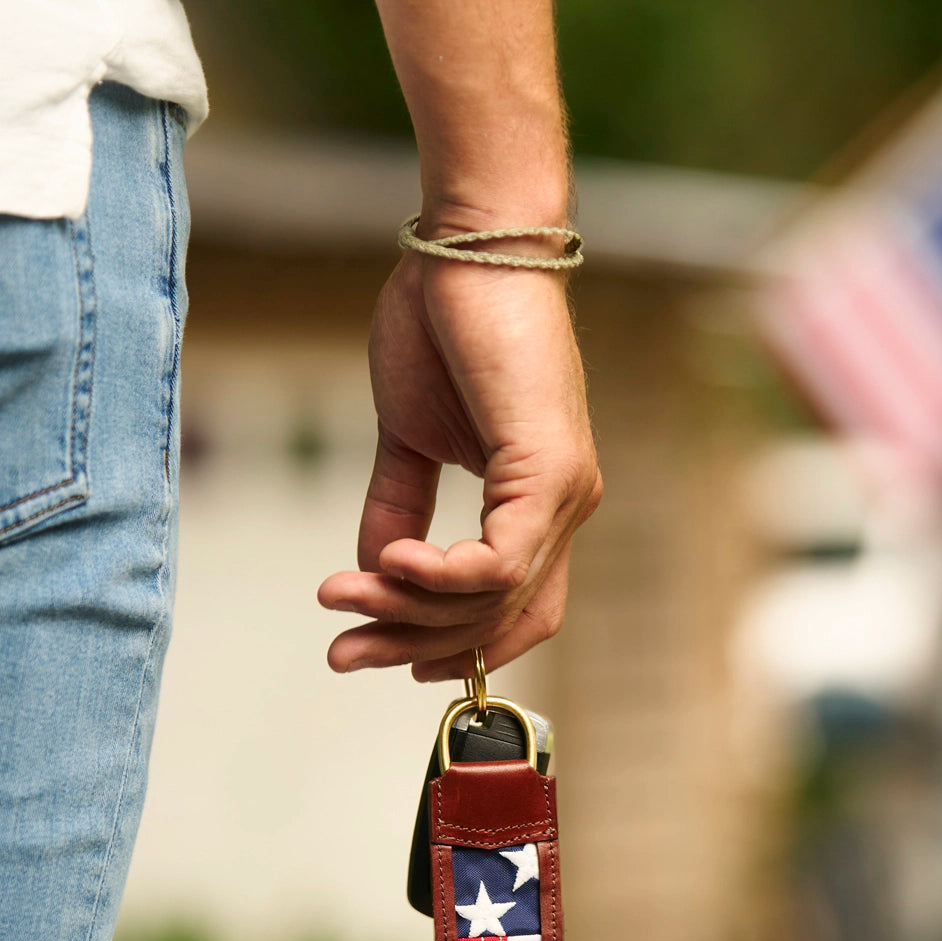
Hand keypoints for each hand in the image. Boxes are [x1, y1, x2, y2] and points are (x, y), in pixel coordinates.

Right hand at [317, 240, 601, 681]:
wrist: (468, 248)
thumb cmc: (446, 330)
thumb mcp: (410, 438)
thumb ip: (397, 507)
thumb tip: (374, 573)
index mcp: (539, 506)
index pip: (513, 609)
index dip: (458, 648)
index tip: (389, 659)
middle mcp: (565, 510)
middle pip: (497, 618)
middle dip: (413, 644)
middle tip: (342, 653)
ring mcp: (566, 493)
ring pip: (494, 597)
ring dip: (409, 608)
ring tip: (341, 596)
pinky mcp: (551, 468)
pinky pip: (502, 560)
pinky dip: (442, 575)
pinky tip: (389, 564)